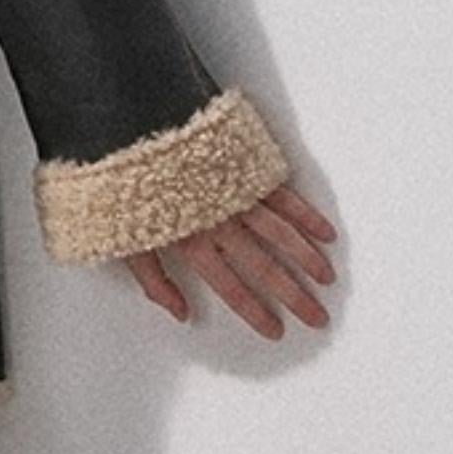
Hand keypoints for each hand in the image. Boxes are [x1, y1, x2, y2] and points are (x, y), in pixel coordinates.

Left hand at [125, 183, 336, 338]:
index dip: (254, 312)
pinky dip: (307, 216)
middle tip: (317, 317)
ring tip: (326, 279)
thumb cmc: (126, 182)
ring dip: (306, 258)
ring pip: (281, 233)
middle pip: (264, 266)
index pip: (230, 287)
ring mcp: (238, 194)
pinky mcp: (248, 168)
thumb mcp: (125, 238)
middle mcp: (220, 221)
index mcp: (191, 241)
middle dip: (293, 296)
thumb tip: (180, 313)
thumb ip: (154, 281)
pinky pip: (284, 196)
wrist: (133, 122)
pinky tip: (326, 233)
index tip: (276, 331)